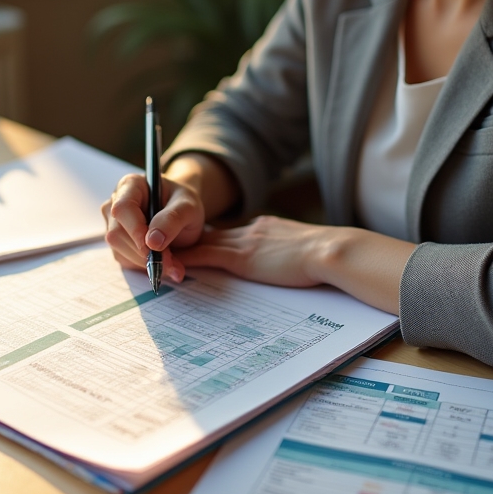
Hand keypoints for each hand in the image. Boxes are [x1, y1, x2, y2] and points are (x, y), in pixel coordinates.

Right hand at [101, 173, 205, 280]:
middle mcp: (116, 202)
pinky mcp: (118, 242)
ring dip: (146, 263)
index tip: (154, 248)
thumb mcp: (188, 207)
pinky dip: (144, 267)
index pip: (122, 208)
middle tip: (172, 263)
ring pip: (119, 249)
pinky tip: (164, 263)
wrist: (184, 214)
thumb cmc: (184, 204)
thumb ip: (172, 219)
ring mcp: (114, 223)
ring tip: (173, 264)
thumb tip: (152, 241)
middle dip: (144, 253)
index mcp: (131, 185)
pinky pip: (124, 260)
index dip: (135, 230)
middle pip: (117, 232)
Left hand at [174, 215, 330, 287]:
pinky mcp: (241, 257)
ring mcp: (245, 242)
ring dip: (183, 249)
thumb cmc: (326, 256)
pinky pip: (206, 256)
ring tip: (162, 256)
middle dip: (191, 240)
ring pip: (204, 243)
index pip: (233, 234)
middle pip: (213, 235)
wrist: (330, 251)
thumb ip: (289, 253)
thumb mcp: (303, 250)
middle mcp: (251, 230)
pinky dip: (188, 259)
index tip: (201, 243)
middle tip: (169, 246)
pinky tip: (173, 265)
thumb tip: (290, 265)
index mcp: (266, 228)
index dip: (215, 239)